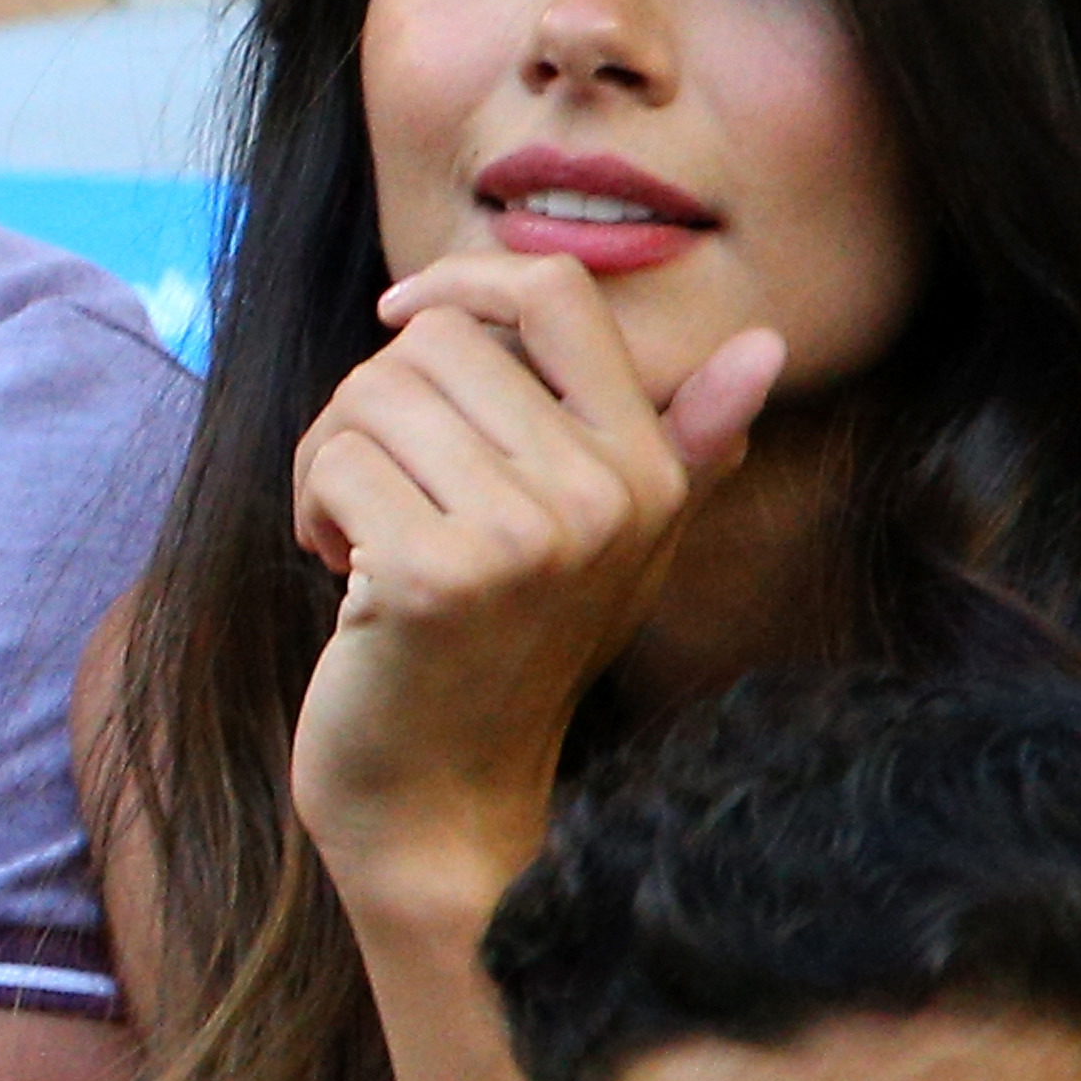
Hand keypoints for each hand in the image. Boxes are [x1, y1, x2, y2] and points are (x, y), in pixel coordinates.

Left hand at [284, 255, 778, 921]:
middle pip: (437, 343)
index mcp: (648, 468)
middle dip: (376, 406)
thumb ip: (686, 444)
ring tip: (360, 536)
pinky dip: (312, 508)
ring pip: (372, 393)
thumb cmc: (506, 655)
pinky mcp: (434, 574)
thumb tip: (769, 346)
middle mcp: (605, 495)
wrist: (437, 798)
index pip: (555, 292)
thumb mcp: (617, 545)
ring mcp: (525, 537)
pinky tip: (342, 574)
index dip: (461, 282)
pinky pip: (334, 460)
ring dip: (334, 457)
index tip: (401, 319)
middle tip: (381, 493)